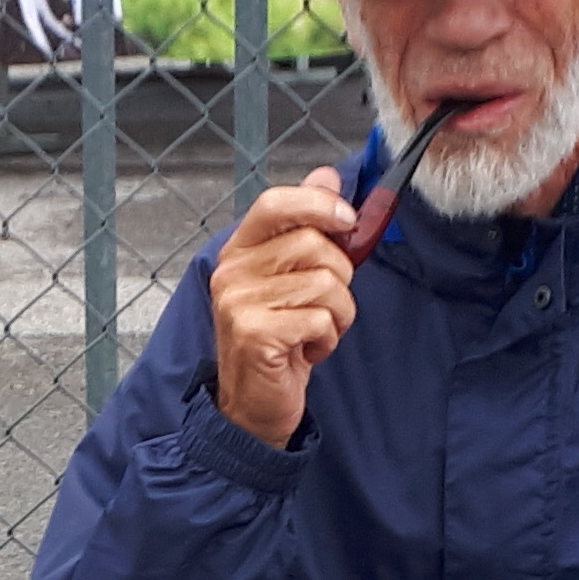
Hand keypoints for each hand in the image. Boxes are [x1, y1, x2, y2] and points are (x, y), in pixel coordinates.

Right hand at [209, 169, 357, 448]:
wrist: (253, 404)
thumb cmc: (278, 337)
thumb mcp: (291, 278)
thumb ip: (306, 225)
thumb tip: (326, 175)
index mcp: (239, 250)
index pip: (275, 203)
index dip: (318, 203)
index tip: (347, 220)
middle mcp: (232, 271)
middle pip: (314, 245)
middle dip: (339, 278)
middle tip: (323, 305)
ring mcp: (239, 303)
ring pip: (325, 284)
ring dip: (337, 314)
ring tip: (314, 331)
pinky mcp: (255, 334)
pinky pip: (320, 319)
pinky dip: (327, 339)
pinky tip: (307, 351)